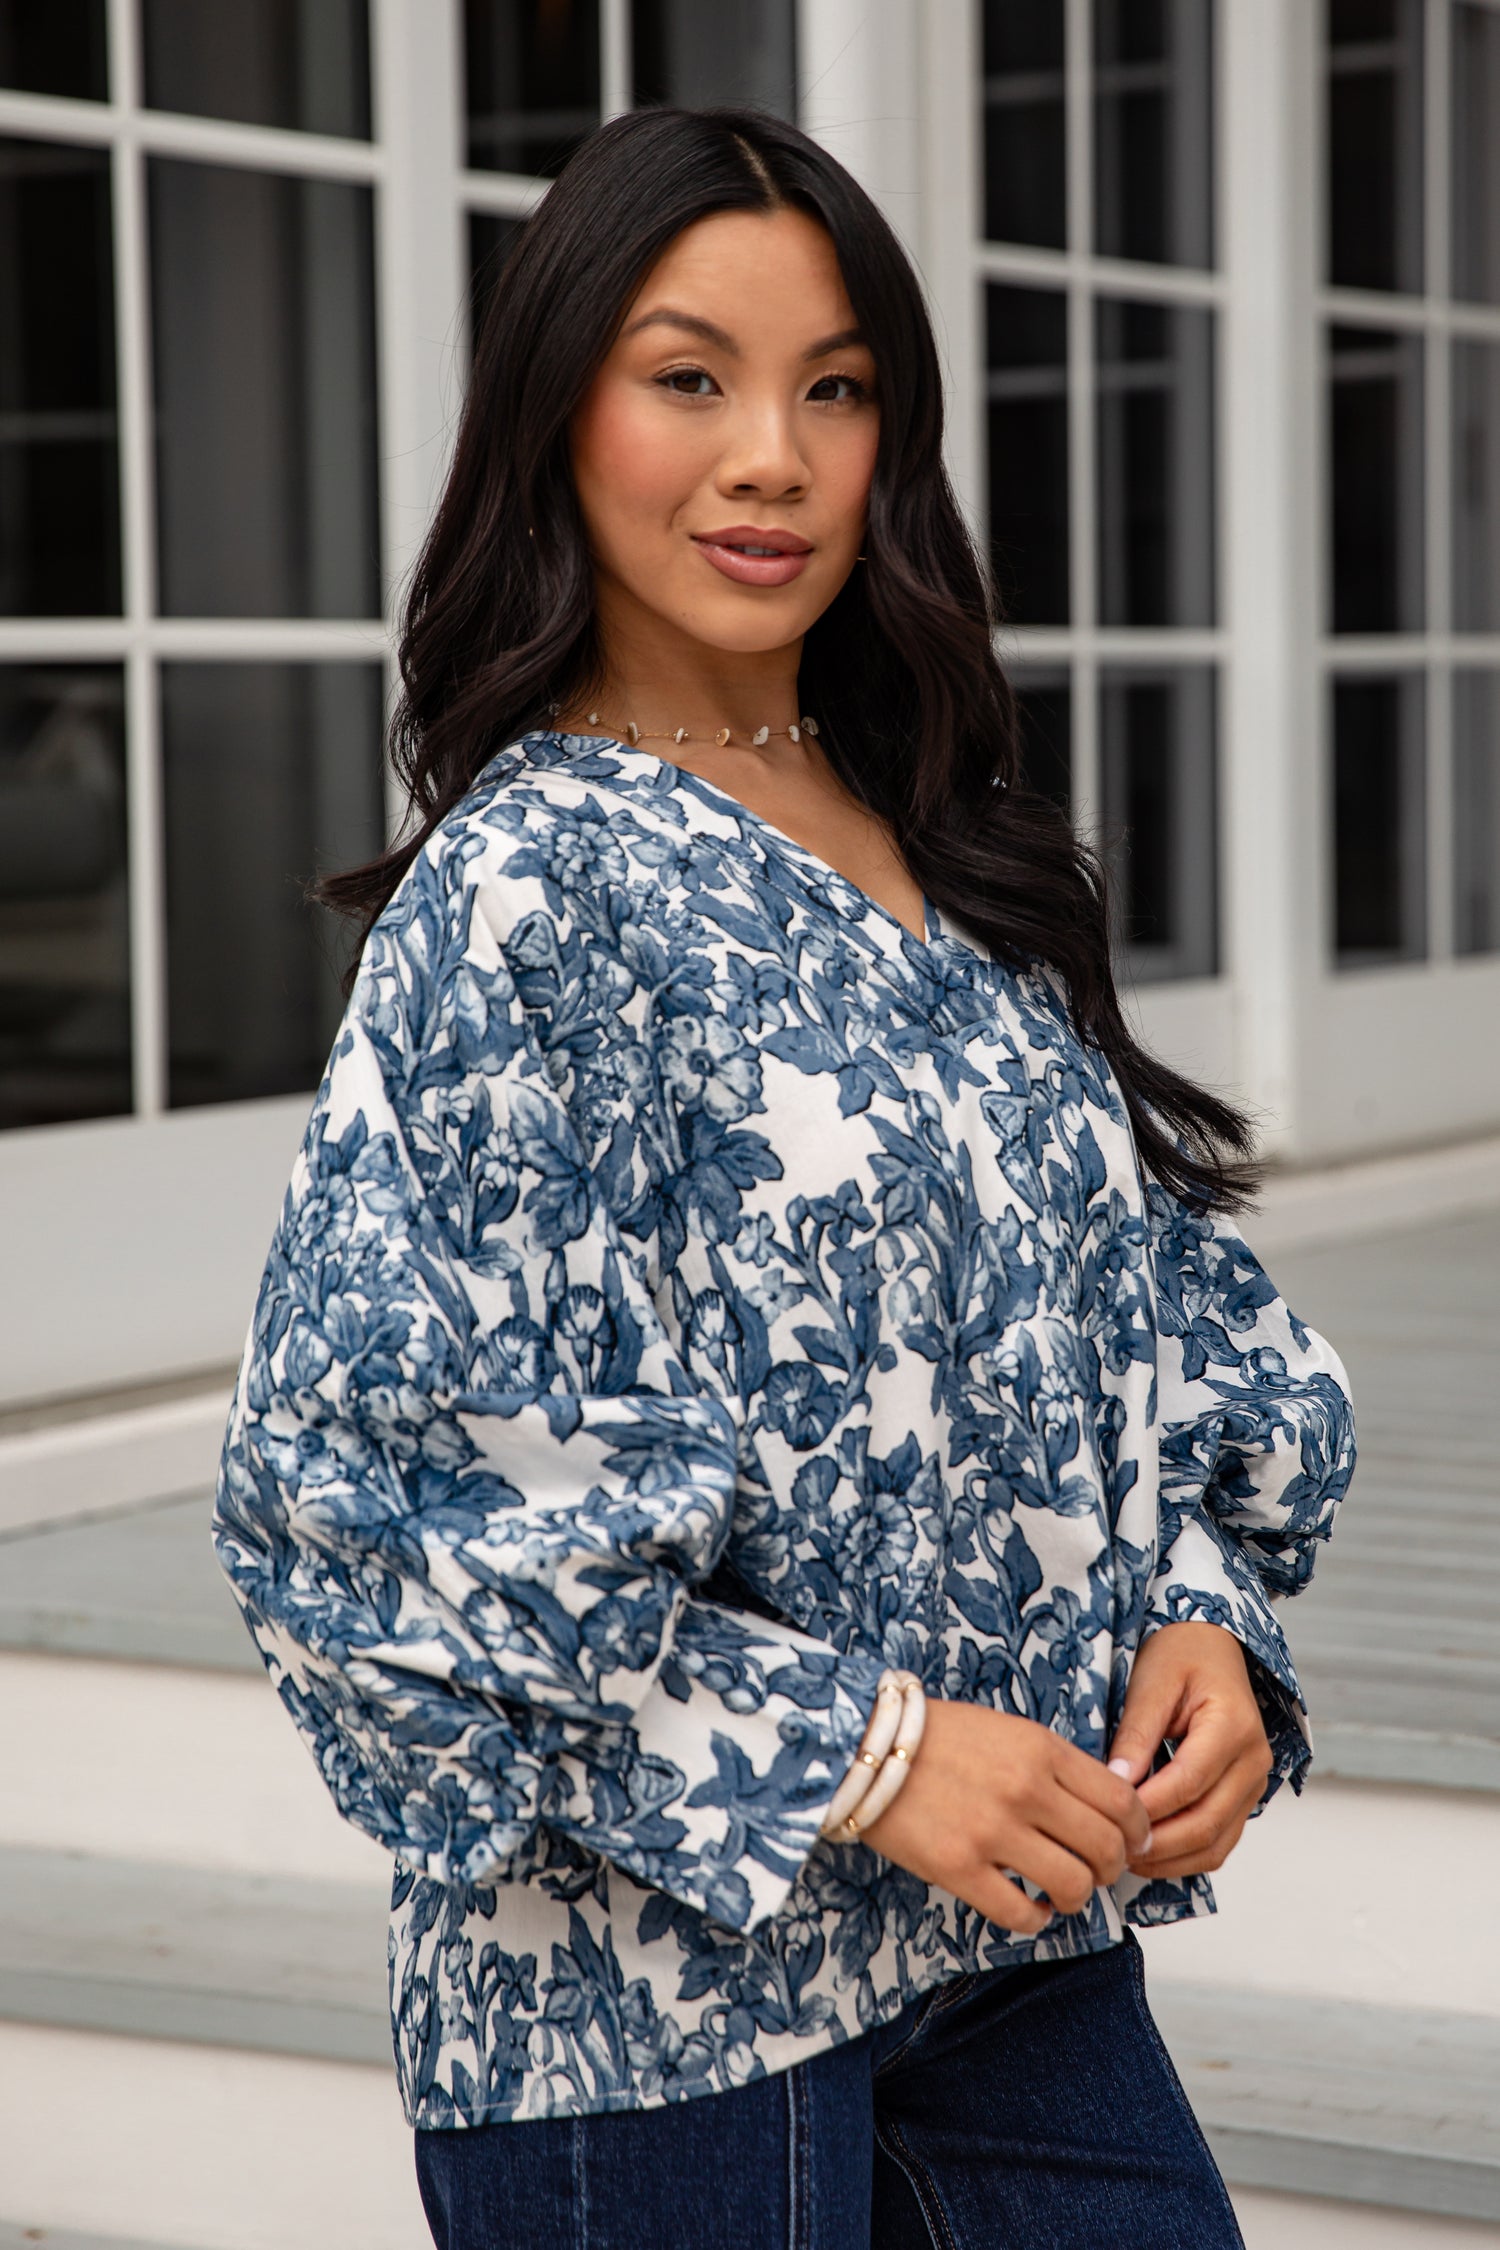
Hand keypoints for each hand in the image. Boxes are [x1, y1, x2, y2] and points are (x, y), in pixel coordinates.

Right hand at [861, 1700, 1150, 1934]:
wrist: (866, 1747)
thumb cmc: (940, 1738)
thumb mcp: (1010, 1730)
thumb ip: (1058, 1766)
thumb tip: (1107, 1808)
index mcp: (1041, 1750)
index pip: (1121, 1801)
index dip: (1138, 1830)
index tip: (1133, 1842)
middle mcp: (1025, 1790)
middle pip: (1106, 1848)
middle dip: (1112, 1868)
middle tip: (1099, 1871)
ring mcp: (992, 1832)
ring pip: (1073, 1886)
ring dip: (1076, 1897)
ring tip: (1060, 1891)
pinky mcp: (959, 1868)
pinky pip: (1021, 1914)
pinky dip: (1035, 1920)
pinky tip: (1029, 1908)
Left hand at [1107, 1622, 1272, 1879]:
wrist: (1210, 1647)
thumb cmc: (1180, 1656)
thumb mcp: (1151, 1682)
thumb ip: (1136, 1733)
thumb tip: (1117, 1782)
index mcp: (1233, 1727)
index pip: (1188, 1782)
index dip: (1147, 1806)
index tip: (1107, 1815)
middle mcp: (1254, 1761)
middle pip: (1206, 1822)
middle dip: (1156, 1842)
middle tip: (1110, 1844)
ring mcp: (1254, 1784)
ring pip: (1215, 1843)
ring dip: (1169, 1859)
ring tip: (1123, 1854)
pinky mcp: (1243, 1799)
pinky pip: (1219, 1842)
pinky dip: (1185, 1857)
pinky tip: (1148, 1852)